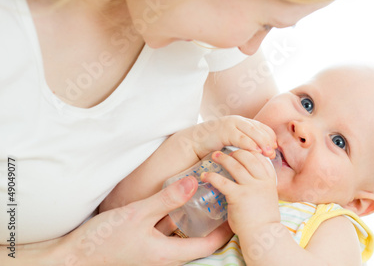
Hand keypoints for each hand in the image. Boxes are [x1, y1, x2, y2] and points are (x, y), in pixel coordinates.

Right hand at [59, 177, 231, 265]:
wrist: (73, 257)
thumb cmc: (103, 240)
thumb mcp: (137, 214)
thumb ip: (166, 198)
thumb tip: (194, 181)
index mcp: (168, 254)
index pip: (209, 245)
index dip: (225, 230)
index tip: (235, 210)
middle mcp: (165, 257)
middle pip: (199, 242)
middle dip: (213, 224)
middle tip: (222, 201)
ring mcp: (153, 253)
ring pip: (182, 236)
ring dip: (194, 220)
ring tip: (205, 197)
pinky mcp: (143, 246)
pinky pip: (166, 233)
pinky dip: (175, 219)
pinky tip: (175, 202)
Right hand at [172, 115, 276, 160]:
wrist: (194, 143)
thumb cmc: (214, 146)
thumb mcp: (233, 143)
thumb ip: (245, 144)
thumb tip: (261, 154)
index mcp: (242, 122)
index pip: (262, 127)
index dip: (270, 137)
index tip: (275, 148)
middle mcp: (238, 120)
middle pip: (259, 129)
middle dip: (268, 141)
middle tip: (273, 153)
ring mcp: (231, 124)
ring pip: (252, 132)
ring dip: (262, 143)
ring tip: (268, 154)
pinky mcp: (224, 130)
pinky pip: (240, 138)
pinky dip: (249, 144)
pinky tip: (256, 152)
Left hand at [200, 149, 280, 236]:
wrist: (263, 235)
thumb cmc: (263, 220)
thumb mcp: (267, 198)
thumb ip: (259, 186)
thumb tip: (246, 180)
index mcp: (270, 180)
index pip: (260, 158)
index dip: (249, 151)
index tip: (240, 151)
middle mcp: (261, 181)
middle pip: (248, 156)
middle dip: (235, 152)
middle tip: (224, 153)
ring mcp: (251, 187)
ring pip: (235, 164)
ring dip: (223, 158)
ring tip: (214, 156)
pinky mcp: (238, 196)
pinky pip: (222, 181)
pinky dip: (212, 176)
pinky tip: (205, 176)